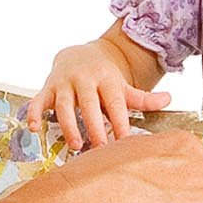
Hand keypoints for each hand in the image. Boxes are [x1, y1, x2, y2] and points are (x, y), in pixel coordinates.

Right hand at [30, 39, 170, 149]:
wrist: (79, 54)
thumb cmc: (103, 78)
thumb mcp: (122, 85)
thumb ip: (142, 98)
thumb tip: (168, 99)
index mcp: (107, 79)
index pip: (115, 103)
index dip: (120, 122)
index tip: (124, 142)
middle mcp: (85, 79)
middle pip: (89, 104)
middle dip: (94, 126)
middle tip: (99, 148)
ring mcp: (64, 83)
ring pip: (64, 105)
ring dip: (69, 125)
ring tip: (76, 145)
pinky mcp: (47, 87)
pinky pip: (38, 100)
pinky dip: (34, 113)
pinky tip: (34, 128)